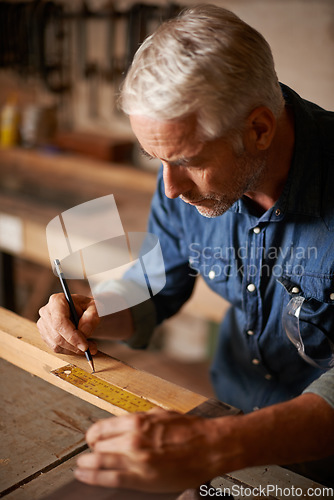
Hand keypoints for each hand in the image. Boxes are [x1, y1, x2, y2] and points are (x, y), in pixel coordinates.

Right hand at [37, 293, 98, 354]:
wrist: (83, 309)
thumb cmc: (87, 307)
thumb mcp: (95, 308)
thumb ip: (92, 317)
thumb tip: (83, 331)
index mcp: (57, 301)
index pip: (60, 322)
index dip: (72, 336)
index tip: (85, 346)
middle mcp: (46, 311)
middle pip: (57, 335)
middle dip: (75, 345)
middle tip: (90, 348)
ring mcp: (43, 324)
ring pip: (56, 344)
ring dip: (74, 349)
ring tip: (89, 347)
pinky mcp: (44, 334)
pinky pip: (55, 347)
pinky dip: (69, 350)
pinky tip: (79, 346)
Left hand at [74, 409, 233, 492]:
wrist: (210, 446)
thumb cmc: (189, 430)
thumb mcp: (160, 414)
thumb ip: (139, 420)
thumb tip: (124, 425)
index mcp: (137, 421)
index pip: (101, 428)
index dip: (93, 435)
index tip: (92, 439)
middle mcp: (132, 438)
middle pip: (98, 445)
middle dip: (93, 450)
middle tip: (91, 454)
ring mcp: (136, 459)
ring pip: (98, 461)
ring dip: (87, 465)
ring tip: (81, 467)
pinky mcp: (141, 478)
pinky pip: (109, 479)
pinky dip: (93, 478)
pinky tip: (85, 476)